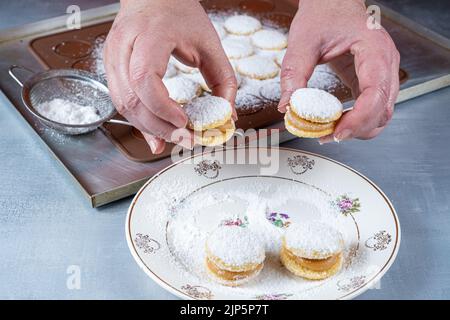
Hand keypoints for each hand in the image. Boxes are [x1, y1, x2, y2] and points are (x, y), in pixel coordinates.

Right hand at [104, 0, 236, 152]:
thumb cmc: (179, 13)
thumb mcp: (209, 43)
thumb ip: (223, 80)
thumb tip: (227, 115)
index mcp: (149, 35)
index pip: (145, 78)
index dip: (163, 107)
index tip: (185, 121)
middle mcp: (124, 45)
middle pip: (131, 98)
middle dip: (158, 127)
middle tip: (185, 139)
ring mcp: (113, 56)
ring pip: (123, 104)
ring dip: (148, 128)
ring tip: (174, 138)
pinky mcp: (111, 66)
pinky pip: (121, 101)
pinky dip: (139, 120)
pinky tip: (155, 133)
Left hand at [279, 0, 399, 141]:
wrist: (332, 3)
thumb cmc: (325, 13)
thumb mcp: (303, 41)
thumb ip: (295, 73)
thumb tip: (288, 105)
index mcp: (375, 49)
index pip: (376, 93)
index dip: (359, 119)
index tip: (337, 132)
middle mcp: (386, 63)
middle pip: (384, 109)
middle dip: (358, 129)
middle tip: (328, 136)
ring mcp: (383, 73)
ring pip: (382, 113)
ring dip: (359, 128)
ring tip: (330, 131)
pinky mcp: (373, 81)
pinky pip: (373, 108)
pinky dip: (358, 121)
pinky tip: (337, 123)